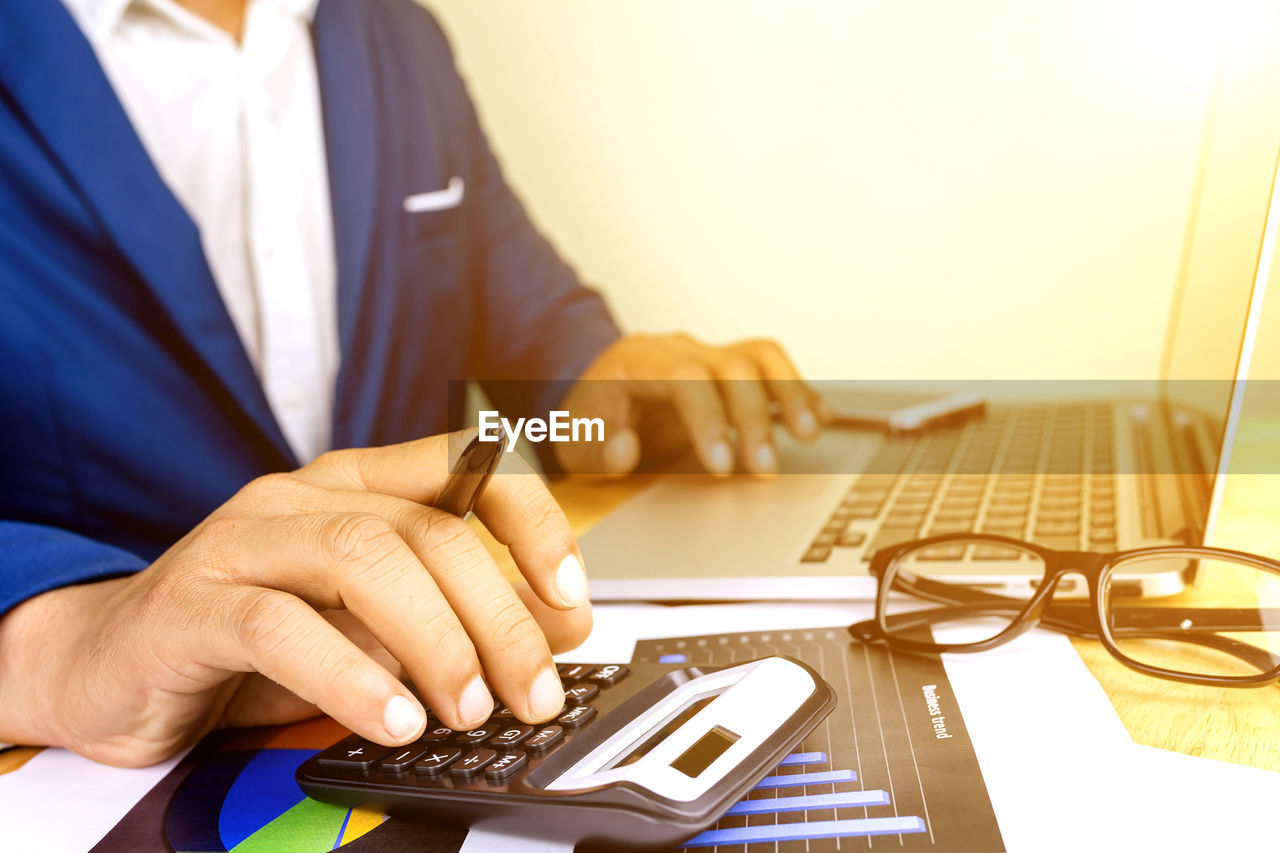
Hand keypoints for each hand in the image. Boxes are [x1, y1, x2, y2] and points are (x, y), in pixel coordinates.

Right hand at [0, 433, 589, 766]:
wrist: (113, 667)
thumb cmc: (255, 645)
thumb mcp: (375, 629)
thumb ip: (456, 619)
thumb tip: (557, 628)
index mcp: (358, 488)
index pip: (467, 467)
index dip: (533, 523)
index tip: (571, 596)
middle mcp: (304, 497)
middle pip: (428, 530)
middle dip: (497, 617)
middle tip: (531, 693)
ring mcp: (244, 540)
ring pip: (361, 558)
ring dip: (433, 640)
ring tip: (464, 710)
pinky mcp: (192, 603)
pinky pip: (278, 626)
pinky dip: (347, 676)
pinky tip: (388, 721)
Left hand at [555, 334, 829, 476]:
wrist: (592, 392)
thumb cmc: (587, 420)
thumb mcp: (573, 441)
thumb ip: (596, 448)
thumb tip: (625, 448)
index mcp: (638, 360)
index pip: (684, 376)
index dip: (708, 418)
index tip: (721, 465)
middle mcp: (679, 349)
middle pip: (731, 366)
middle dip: (754, 418)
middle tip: (765, 469)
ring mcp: (708, 355)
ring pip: (759, 357)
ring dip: (790, 394)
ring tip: (809, 434)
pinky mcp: (729, 370)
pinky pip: (770, 367)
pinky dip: (798, 391)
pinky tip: (820, 418)